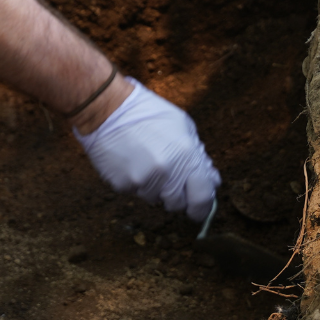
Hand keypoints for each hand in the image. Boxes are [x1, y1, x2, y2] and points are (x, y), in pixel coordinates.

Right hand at [74, 79, 220, 221]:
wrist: (107, 109)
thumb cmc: (147, 113)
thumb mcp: (182, 126)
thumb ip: (198, 156)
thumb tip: (211, 181)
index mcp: (186, 156)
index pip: (202, 197)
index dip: (202, 208)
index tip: (199, 210)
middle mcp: (167, 172)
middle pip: (178, 204)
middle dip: (176, 195)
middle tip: (168, 178)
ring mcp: (144, 181)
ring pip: (155, 199)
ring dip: (154, 187)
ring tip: (144, 161)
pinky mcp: (123, 185)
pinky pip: (135, 192)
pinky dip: (135, 182)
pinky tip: (130, 162)